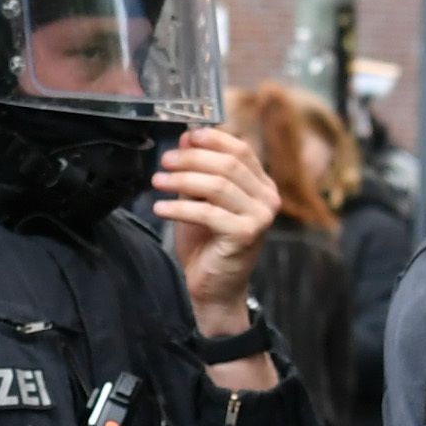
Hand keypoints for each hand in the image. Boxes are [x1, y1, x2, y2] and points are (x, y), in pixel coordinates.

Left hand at [153, 126, 278, 337]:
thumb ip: (197, 171)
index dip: (213, 139)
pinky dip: (180, 208)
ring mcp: (260, 217)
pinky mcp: (245, 235)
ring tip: (157, 181)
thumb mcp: (200, 200)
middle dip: (192, 159)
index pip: (241, 150)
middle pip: (229, 164)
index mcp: (262, 186)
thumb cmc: (208, 245)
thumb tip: (186, 137)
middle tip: (165, 161)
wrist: (215, 289)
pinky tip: (160, 208)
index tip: (185, 137)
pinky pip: (208, 212)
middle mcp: (267, 199)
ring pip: (218, 186)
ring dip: (182, 180)